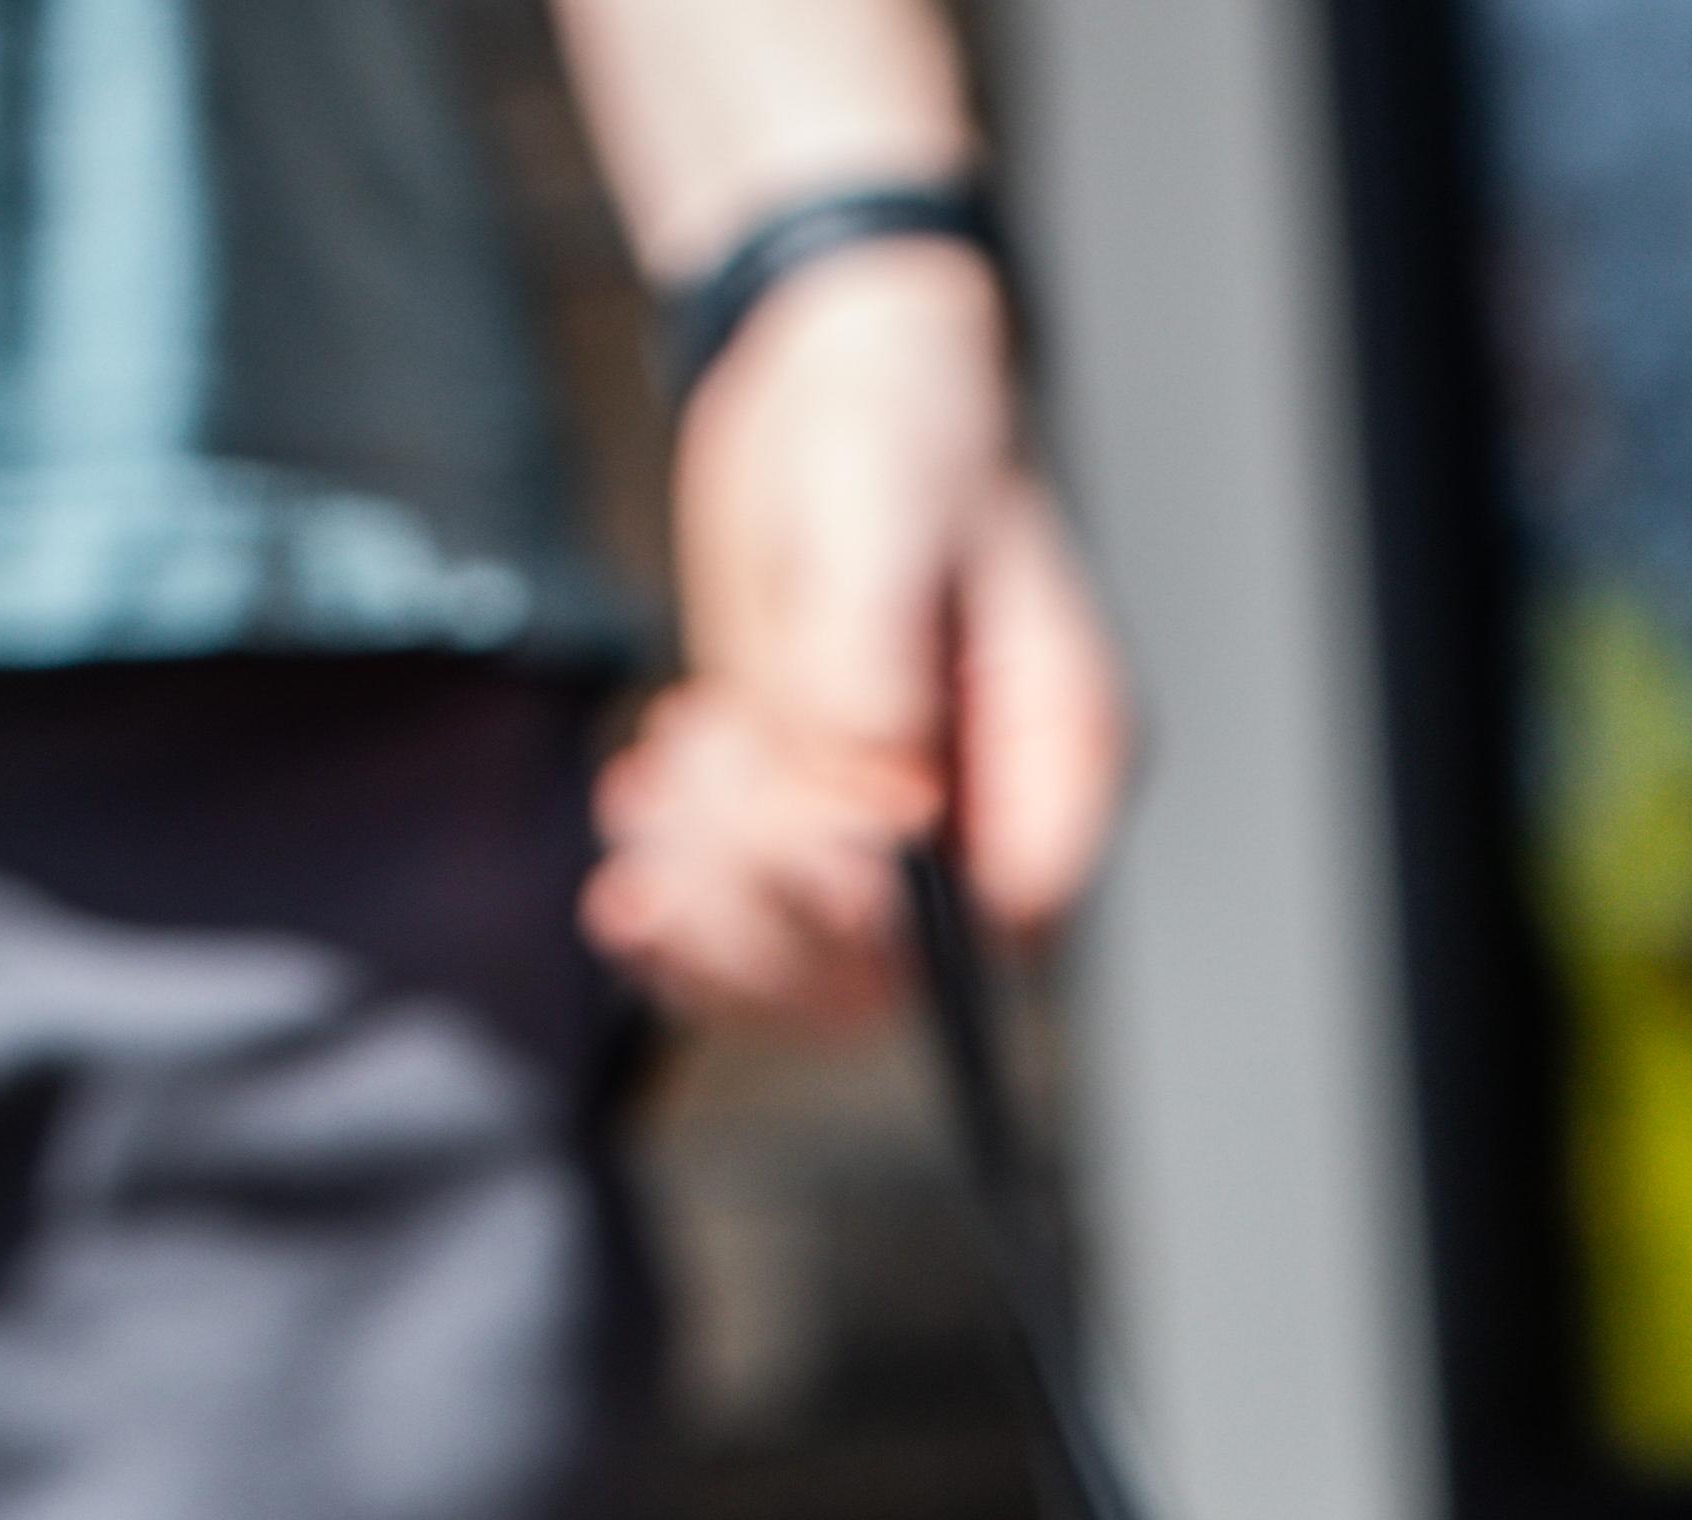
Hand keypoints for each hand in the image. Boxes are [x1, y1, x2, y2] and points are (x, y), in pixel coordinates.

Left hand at [582, 234, 1132, 1025]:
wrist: (820, 375)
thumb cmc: (884, 419)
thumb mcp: (881, 505)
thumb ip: (875, 653)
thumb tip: (874, 797)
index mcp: (1058, 753)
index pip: (1009, 915)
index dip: (899, 919)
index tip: (801, 834)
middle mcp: (988, 819)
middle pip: (894, 973)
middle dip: (769, 906)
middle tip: (698, 776)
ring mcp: (897, 837)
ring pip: (809, 973)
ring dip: (707, 910)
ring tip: (656, 784)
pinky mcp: (810, 827)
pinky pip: (749, 935)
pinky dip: (676, 908)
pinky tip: (633, 819)